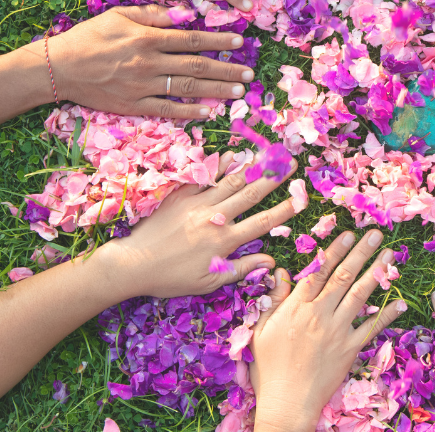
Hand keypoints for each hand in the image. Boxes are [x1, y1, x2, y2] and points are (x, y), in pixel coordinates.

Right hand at [44, 4, 252, 117]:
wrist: (59, 68)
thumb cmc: (89, 37)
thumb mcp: (119, 16)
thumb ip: (154, 15)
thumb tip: (186, 12)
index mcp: (147, 38)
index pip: (192, 39)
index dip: (219, 40)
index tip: (240, 41)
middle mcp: (149, 63)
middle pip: (197, 66)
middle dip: (227, 69)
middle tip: (249, 73)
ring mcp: (143, 87)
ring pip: (188, 89)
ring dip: (217, 90)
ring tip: (239, 91)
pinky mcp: (134, 106)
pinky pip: (168, 110)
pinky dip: (191, 111)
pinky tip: (210, 111)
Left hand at [98, 150, 298, 299]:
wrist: (132, 263)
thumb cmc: (171, 278)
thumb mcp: (208, 282)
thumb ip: (240, 269)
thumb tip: (269, 262)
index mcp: (224, 241)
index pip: (262, 223)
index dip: (284, 210)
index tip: (301, 198)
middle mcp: (215, 217)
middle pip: (251, 193)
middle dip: (274, 177)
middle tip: (291, 162)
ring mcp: (197, 204)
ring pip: (230, 181)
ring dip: (251, 166)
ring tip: (268, 153)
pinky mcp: (180, 196)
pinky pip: (204, 177)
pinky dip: (219, 166)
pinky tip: (231, 156)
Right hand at [250, 229, 405, 431]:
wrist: (287, 403)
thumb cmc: (269, 368)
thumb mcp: (261, 330)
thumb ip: (274, 299)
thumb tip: (280, 270)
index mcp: (297, 308)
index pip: (319, 271)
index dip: (334, 250)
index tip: (347, 234)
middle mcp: (320, 314)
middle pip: (343, 277)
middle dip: (361, 252)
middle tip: (375, 233)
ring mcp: (338, 331)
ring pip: (360, 295)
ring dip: (376, 273)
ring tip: (390, 255)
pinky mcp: (350, 349)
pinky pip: (372, 328)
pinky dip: (387, 314)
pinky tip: (401, 301)